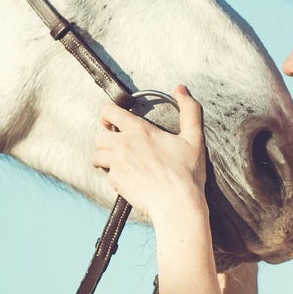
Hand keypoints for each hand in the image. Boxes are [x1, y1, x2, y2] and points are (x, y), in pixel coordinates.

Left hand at [93, 84, 206, 223]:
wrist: (177, 204)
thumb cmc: (186, 173)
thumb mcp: (194, 138)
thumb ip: (189, 110)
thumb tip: (181, 89)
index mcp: (140, 131)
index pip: (110, 112)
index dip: (107, 114)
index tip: (111, 120)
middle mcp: (124, 145)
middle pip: (100, 136)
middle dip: (106, 138)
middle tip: (117, 143)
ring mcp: (117, 164)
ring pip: (98, 156)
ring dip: (105, 157)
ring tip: (118, 161)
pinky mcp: (116, 182)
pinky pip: (107, 175)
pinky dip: (114, 175)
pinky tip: (128, 177)